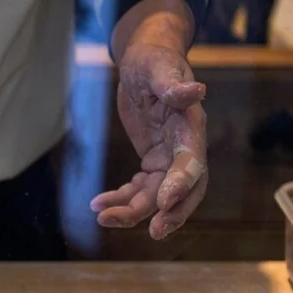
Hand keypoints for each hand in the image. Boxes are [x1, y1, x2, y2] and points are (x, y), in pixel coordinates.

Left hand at [91, 43, 207, 239]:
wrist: (146, 61)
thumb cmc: (154, 60)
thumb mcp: (158, 67)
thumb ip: (172, 84)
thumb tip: (194, 92)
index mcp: (191, 127)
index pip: (192, 162)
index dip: (181, 183)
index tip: (164, 201)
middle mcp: (184, 147)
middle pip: (185, 189)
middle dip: (171, 213)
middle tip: (153, 232)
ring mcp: (169, 157)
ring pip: (157, 195)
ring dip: (134, 211)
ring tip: (103, 216)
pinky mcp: (153, 161)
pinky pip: (139, 189)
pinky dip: (121, 199)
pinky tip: (98, 204)